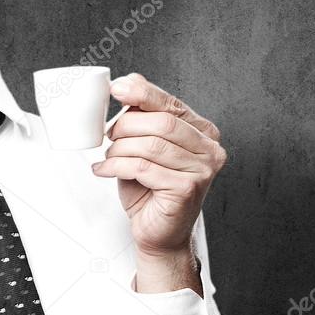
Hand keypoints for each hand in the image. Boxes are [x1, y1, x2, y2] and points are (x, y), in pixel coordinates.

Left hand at [91, 73, 226, 291]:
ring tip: (109, 157)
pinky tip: (104, 169)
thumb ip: (143, 116)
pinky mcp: (187, 188)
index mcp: (203, 132)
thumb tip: (129, 81)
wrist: (158, 233)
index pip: (171, 104)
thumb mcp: (144, 145)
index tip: (117, 89)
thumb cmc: (151, 190)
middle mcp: (209, 149)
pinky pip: (143, 167)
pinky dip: (116, 166)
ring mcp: (202, 169)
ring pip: (150, 145)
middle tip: (109, 136)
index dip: (142, 93)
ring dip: (120, 149)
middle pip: (161, 122)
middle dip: (126, 126)